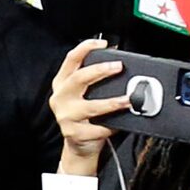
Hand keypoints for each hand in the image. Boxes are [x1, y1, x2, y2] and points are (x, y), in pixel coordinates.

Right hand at [50, 37, 129, 163]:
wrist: (79, 146)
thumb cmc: (84, 117)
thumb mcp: (82, 94)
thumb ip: (92, 79)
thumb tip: (116, 63)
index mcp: (62, 84)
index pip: (71, 59)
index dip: (86, 48)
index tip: (103, 43)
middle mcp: (61, 98)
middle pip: (79, 78)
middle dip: (100, 70)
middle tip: (118, 66)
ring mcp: (66, 116)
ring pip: (91, 106)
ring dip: (113, 102)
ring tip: (128, 99)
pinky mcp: (74, 133)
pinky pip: (98, 128)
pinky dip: (112, 125)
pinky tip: (120, 122)